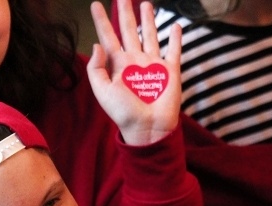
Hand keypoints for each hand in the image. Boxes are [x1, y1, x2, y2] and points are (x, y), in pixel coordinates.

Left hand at [88, 0, 181, 144]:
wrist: (147, 127)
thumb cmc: (123, 112)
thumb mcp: (103, 91)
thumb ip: (97, 68)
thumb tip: (98, 44)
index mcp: (118, 65)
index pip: (108, 37)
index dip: (102, 21)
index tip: (95, 5)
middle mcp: (135, 61)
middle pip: (129, 31)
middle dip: (126, 13)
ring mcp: (153, 64)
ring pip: (151, 35)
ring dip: (149, 20)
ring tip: (145, 4)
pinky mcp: (170, 70)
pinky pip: (174, 50)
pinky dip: (176, 38)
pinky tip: (175, 26)